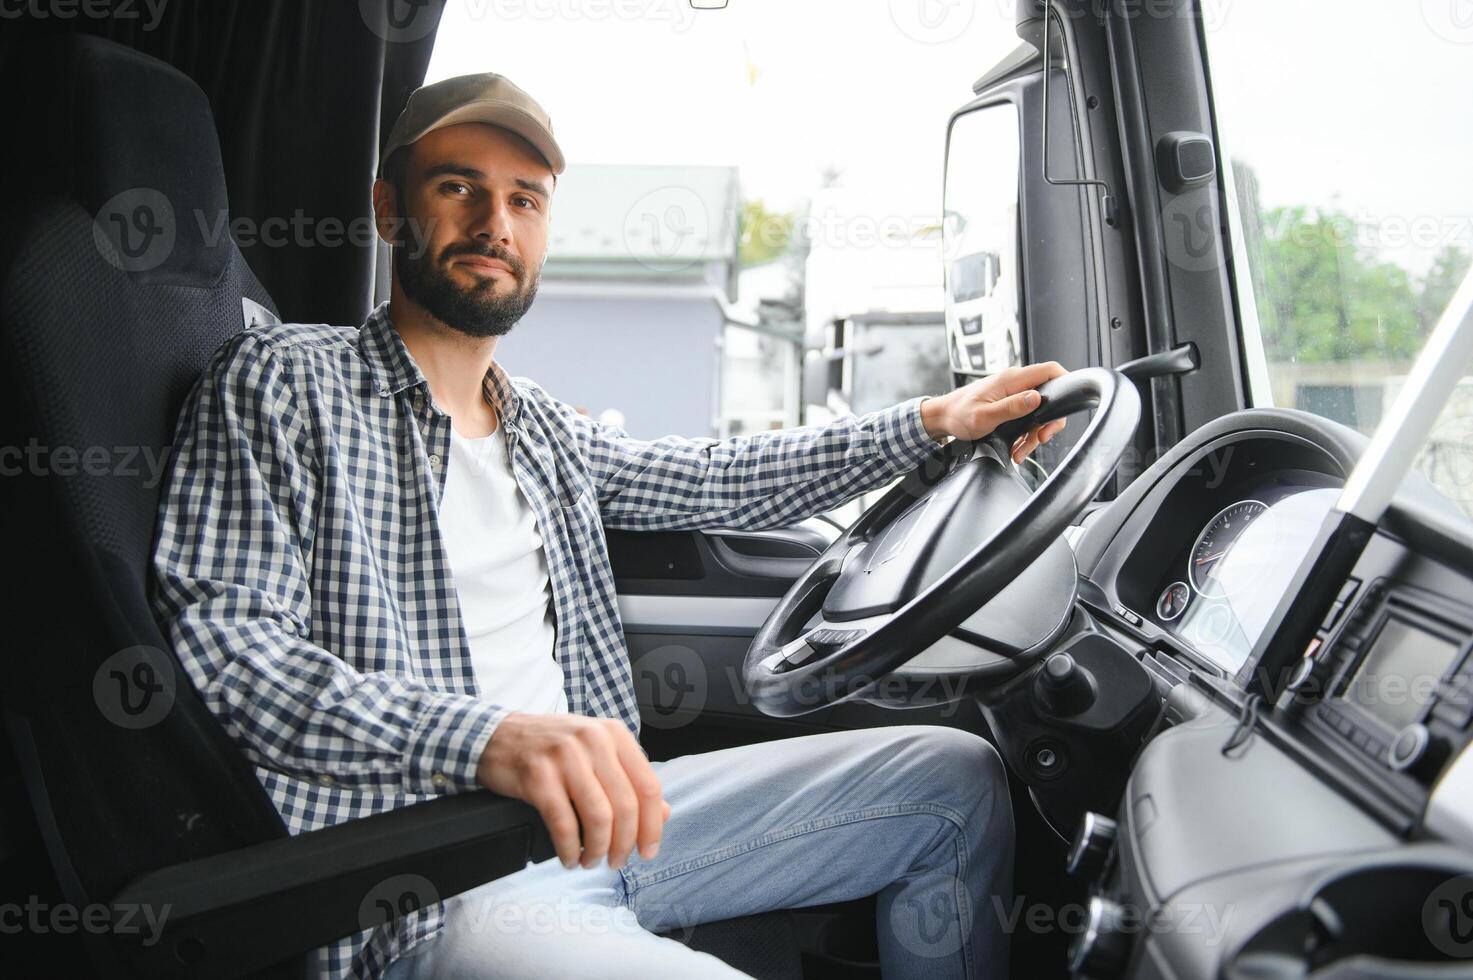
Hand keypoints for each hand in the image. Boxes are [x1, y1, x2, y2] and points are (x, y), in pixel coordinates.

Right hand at [476, 713, 670, 869]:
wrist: (498, 736)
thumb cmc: (552, 748)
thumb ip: (630, 780)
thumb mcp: (596, 753)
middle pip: (626, 805)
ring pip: (598, 817)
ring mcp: (565, 756)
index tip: (648, 851)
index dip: (652, 825)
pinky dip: (568, 849)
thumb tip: (665, 815)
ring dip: (597, 849)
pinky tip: (568, 857)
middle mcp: (593, 740)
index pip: (649, 786)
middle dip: (624, 844)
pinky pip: (563, 823)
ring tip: (591, 861)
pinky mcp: (538, 775)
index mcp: (614, 734)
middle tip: (616, 862)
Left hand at [920, 362, 1069, 462]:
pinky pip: (1026, 417)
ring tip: (1021, 450)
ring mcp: (1012, 392)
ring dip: (1034, 433)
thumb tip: (1036, 398)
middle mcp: (1014, 383)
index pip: (1049, 370)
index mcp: (1011, 380)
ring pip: (1038, 411)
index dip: (1065, 382)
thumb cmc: (958, 415)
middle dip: (1049, 421)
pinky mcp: (1008, 403)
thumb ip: (1011, 407)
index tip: (1068, 403)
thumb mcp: (985, 416)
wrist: (942, 418)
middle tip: (1041, 438)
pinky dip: (1025, 434)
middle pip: (1049, 395)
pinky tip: (1016, 447)